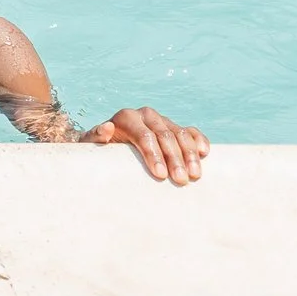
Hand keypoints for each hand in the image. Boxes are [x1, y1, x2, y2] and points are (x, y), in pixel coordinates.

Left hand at [84, 107, 208, 184]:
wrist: (111, 145)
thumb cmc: (101, 148)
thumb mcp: (92, 144)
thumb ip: (96, 136)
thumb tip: (107, 128)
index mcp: (125, 117)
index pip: (143, 135)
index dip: (153, 154)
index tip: (160, 175)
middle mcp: (145, 115)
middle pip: (164, 135)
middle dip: (174, 158)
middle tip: (181, 180)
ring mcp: (162, 120)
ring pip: (180, 133)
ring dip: (190, 154)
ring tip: (195, 175)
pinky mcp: (175, 128)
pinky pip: (190, 132)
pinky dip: (198, 140)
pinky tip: (204, 152)